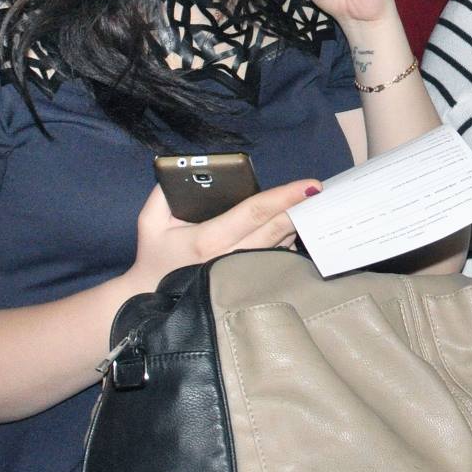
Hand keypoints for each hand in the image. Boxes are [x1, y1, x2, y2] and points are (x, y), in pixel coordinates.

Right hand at [129, 180, 317, 289]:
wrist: (150, 303)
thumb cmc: (154, 257)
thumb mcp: (150, 221)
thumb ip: (165, 191)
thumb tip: (186, 168)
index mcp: (209, 240)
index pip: (255, 212)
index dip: (284, 197)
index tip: (309, 184)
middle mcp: (231, 259)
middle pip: (277, 229)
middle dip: (301, 208)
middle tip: (321, 192)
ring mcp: (242, 276)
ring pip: (281, 246)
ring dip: (297, 225)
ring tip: (312, 206)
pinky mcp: (248, 286)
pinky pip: (276, 261)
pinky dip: (287, 243)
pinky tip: (293, 228)